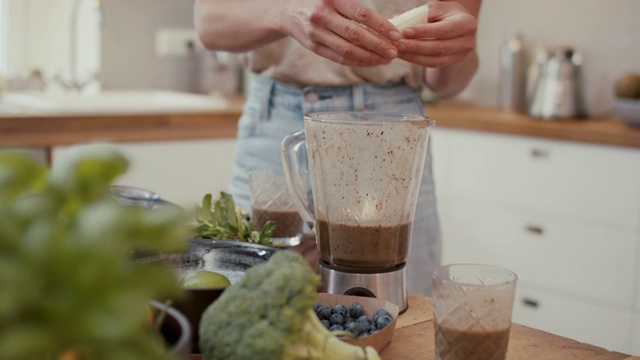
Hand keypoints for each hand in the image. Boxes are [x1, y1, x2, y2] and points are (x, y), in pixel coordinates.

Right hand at [279, 0, 401, 66]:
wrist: (287, 10)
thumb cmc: (320, 0)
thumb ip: (356, 5)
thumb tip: (387, 20)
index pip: (361, 14)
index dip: (381, 25)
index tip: (396, 35)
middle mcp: (323, 16)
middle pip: (355, 34)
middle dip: (378, 45)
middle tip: (394, 52)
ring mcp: (316, 33)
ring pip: (347, 49)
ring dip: (369, 57)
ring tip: (386, 59)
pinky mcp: (313, 47)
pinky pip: (338, 58)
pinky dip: (356, 62)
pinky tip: (371, 62)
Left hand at [394, 1, 477, 67]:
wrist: (457, 26)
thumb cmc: (445, 14)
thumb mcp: (437, 9)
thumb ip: (421, 14)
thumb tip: (397, 20)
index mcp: (467, 24)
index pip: (444, 30)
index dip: (424, 32)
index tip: (405, 31)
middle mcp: (467, 42)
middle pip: (438, 48)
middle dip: (415, 47)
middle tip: (397, 44)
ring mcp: (460, 55)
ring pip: (434, 60)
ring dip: (413, 56)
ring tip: (397, 51)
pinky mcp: (451, 62)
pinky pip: (432, 64)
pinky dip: (416, 60)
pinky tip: (404, 55)